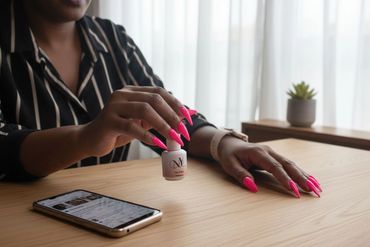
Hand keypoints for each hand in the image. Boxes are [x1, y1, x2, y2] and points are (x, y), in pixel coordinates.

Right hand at [77, 86, 192, 156]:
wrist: (91, 139)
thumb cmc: (119, 130)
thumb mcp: (143, 122)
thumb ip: (161, 117)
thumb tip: (188, 115)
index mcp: (132, 91)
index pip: (159, 92)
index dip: (176, 104)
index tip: (189, 119)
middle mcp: (122, 94)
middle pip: (154, 100)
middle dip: (172, 116)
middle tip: (183, 132)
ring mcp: (114, 106)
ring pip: (144, 110)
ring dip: (163, 125)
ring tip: (174, 138)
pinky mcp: (108, 121)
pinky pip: (131, 127)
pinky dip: (147, 136)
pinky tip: (157, 144)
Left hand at [217, 136, 321, 197]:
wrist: (229, 143)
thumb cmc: (229, 155)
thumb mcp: (230, 165)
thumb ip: (241, 175)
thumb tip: (253, 187)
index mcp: (258, 153)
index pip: (275, 167)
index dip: (285, 179)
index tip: (294, 191)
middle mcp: (269, 151)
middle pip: (288, 165)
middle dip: (302, 178)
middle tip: (313, 191)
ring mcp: (273, 153)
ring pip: (292, 164)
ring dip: (305, 176)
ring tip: (317, 189)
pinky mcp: (275, 157)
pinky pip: (289, 165)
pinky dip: (301, 173)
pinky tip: (311, 181)